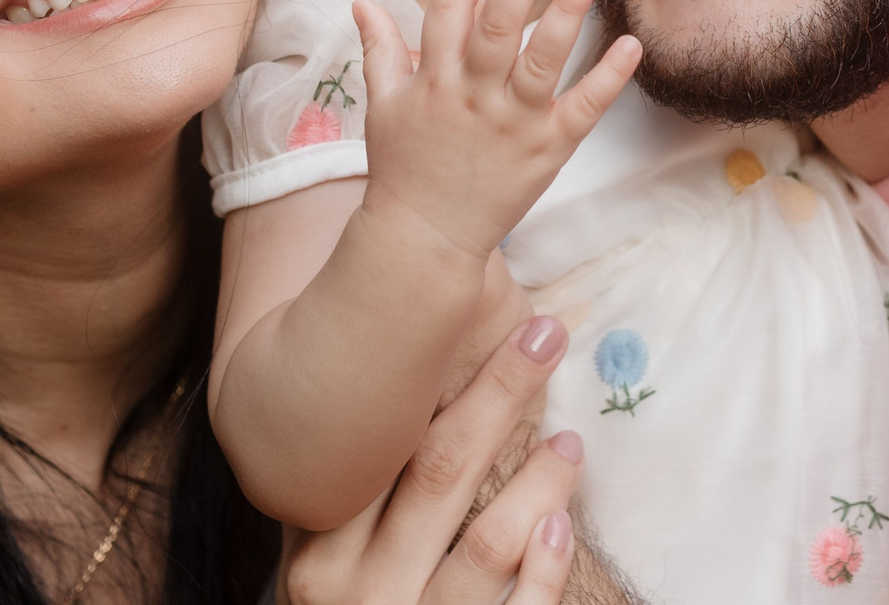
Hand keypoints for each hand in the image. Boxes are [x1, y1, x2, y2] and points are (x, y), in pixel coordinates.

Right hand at [281, 316, 583, 604]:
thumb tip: (395, 380)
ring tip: (571, 439)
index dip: (429, 378)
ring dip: (535, 482)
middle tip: (544, 332)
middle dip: (495, 394)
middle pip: (435, 472)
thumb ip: (346, 493)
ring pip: (483, 544)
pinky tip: (562, 527)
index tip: (472, 313)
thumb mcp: (325, 561)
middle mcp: (354, 591)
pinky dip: (543, 572)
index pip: (379, 446)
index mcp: (317, 551)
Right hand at [352, 0, 640, 264]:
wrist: (426, 238)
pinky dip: (608, 79)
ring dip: (566, 16)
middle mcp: (474, 98)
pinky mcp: (548, 151)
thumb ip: (380, 51)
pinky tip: (630, 46)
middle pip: (497, 28)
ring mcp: (514, 125)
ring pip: (543, 62)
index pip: (449, 13)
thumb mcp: (383, 107)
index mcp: (434, 82)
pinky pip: (583, 110)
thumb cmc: (404, 168)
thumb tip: (362, 3)